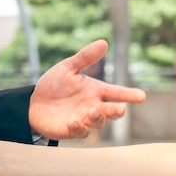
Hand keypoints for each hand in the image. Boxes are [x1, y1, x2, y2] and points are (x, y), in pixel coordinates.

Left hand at [28, 39, 145, 138]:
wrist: (34, 102)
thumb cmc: (54, 85)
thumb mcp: (67, 68)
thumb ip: (85, 57)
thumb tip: (103, 42)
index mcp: (95, 90)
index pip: (116, 92)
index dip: (129, 94)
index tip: (141, 96)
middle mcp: (94, 106)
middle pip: (112, 111)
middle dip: (117, 110)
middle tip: (121, 108)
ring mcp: (84, 119)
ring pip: (99, 123)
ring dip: (98, 118)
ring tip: (92, 111)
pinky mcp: (73, 130)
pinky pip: (81, 132)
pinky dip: (79, 128)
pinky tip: (74, 121)